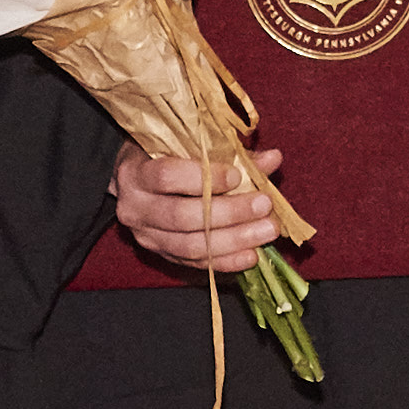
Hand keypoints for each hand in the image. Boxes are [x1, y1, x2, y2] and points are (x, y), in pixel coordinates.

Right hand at [113, 146, 283, 270]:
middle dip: (229, 213)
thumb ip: (230, 152)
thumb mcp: (188, 145)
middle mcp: (135, 208)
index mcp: (136, 172)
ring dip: (234, 240)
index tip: (237, 175)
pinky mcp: (161, 256)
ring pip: (190, 246)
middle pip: (182, 216)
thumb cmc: (166, 155)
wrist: (135, 182)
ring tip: (267, 230)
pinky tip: (252, 255)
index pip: (166, 176)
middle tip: (265, 205)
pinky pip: (195, 263)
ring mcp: (147, 236)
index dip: (204, 178)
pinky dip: (226, 261)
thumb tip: (272, 159)